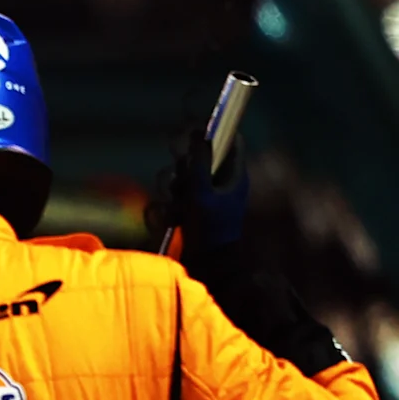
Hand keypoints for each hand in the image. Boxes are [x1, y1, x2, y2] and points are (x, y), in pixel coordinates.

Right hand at [150, 135, 248, 258]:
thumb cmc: (209, 230)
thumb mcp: (202, 193)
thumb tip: (198, 133)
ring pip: (179, 179)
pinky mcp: (187, 212)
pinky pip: (169, 200)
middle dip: (182, 169)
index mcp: (233, 175)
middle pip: (197, 159)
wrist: (206, 267)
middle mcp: (218, 183)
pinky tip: (171, 222)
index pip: (230, 141)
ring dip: (171, 192)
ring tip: (175, 210)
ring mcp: (202, 198)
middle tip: (179, 183)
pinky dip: (166, 209)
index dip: (214, 133)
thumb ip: (198, 164)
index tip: (194, 133)